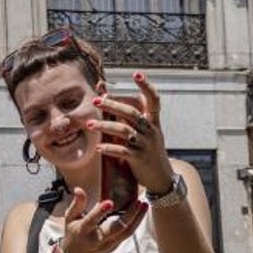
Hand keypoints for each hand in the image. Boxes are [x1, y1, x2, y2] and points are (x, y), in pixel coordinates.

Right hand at [58, 188, 147, 252]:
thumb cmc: (72, 232)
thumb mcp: (70, 218)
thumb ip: (77, 204)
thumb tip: (79, 189)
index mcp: (83, 231)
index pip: (91, 221)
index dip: (99, 212)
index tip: (109, 202)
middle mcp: (96, 239)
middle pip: (115, 228)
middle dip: (129, 215)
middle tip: (138, 201)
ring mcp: (108, 245)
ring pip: (126, 233)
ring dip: (138, 219)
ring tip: (144, 205)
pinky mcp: (115, 247)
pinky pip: (127, 234)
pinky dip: (136, 223)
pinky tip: (141, 212)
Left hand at [90, 73, 175, 194]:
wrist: (162, 179)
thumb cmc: (149, 153)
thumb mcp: (147, 135)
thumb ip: (133, 120)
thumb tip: (114, 102)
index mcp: (153, 123)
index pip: (153, 100)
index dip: (146, 86)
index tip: (137, 73)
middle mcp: (150, 131)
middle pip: (130, 112)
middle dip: (112, 105)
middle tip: (96, 100)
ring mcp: (145, 145)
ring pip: (123, 130)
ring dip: (105, 125)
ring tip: (90, 124)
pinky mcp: (139, 159)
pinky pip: (122, 151)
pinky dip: (109, 148)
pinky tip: (99, 148)